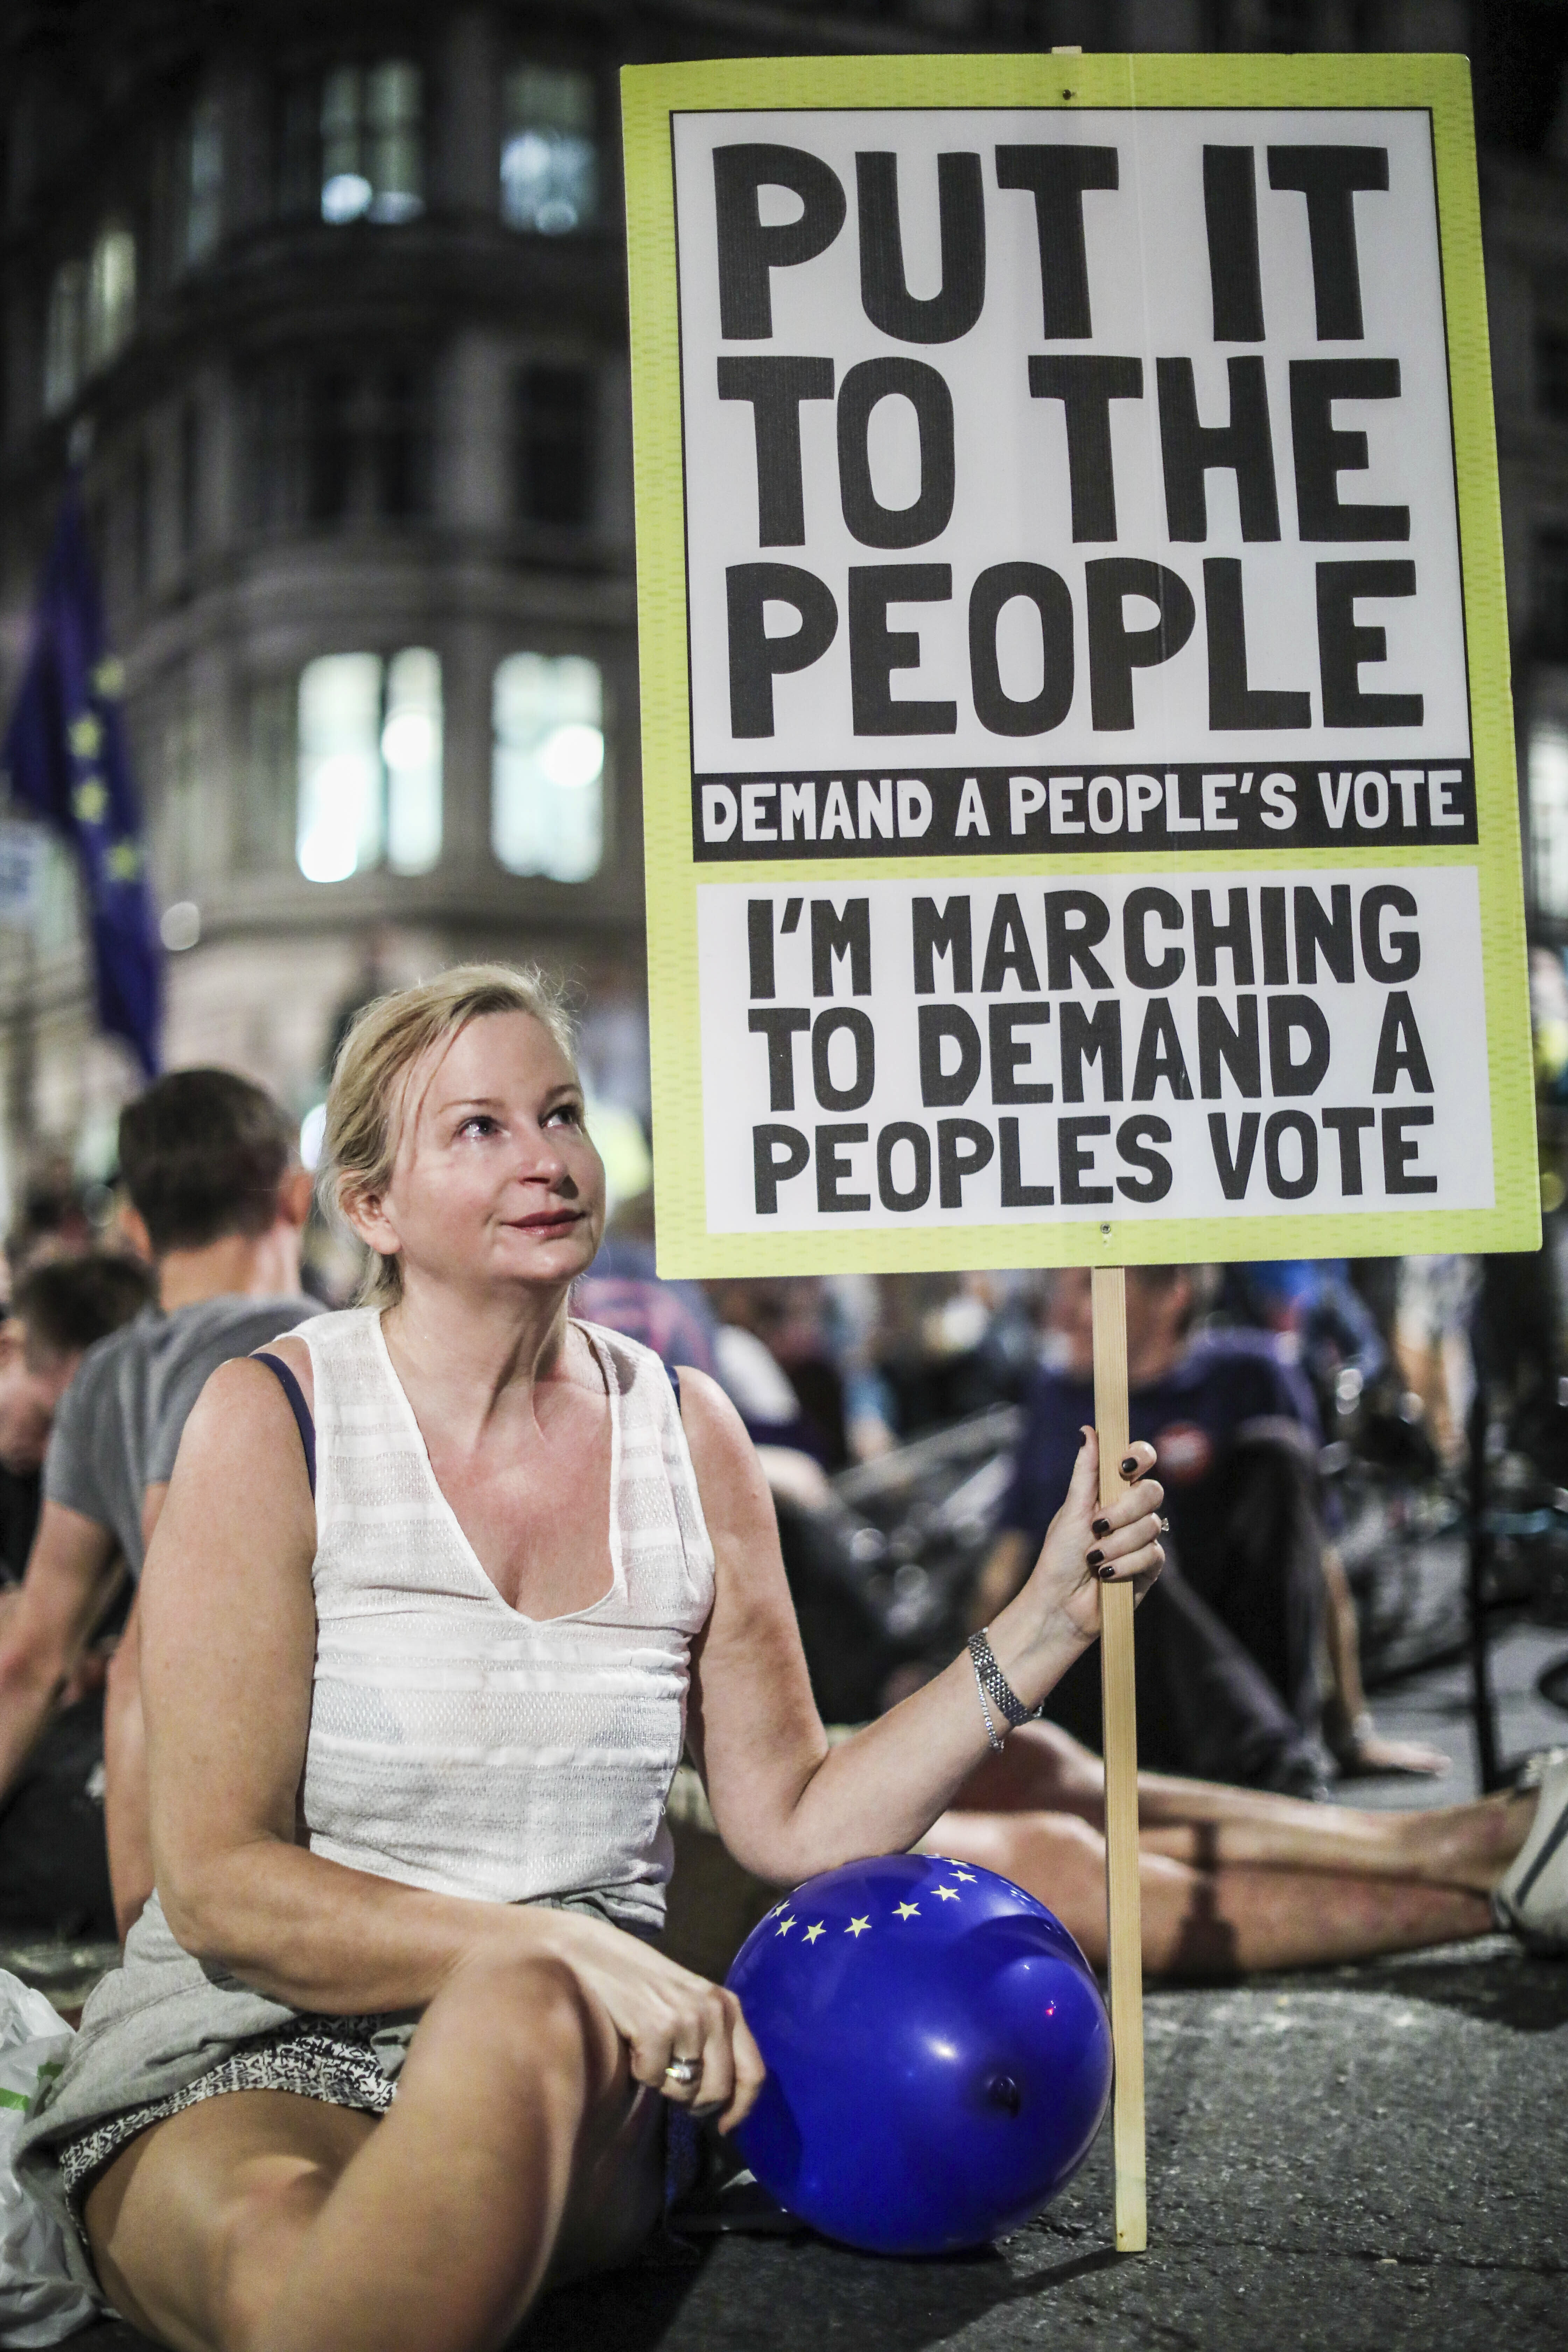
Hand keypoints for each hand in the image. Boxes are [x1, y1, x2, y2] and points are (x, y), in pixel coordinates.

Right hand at [536, 1907, 765, 2131]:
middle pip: (719, 2091)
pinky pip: (653, 2080)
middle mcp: (715, 2012)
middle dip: (696, 2104)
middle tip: (674, 2092)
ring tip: (651, 2055)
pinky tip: (633, 2044)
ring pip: (685, 2091)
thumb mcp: (692, 2004)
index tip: (724, 2126)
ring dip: (664, 2085)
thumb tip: (722, 2099)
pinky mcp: (656, 2029)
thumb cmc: (645, 1985)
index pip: (753, 2073)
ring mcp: (687, 2020)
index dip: (741, 2109)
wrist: (598, 1957)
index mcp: (729, 2006)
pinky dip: (640, 2072)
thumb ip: (712, 2040)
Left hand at [1016, 1428, 1165, 1651]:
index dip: (1139, 1457)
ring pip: (1151, 1524)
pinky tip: (1107, 1573)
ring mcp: (1142, 1539)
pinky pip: (1152, 1554)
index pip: (1138, 1461)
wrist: (1059, 1605)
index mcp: (1110, 1492)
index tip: (1123, 1467)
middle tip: (1098, 1525)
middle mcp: (1130, 1512)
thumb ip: (1085, 1472)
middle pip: (1152, 1490)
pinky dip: (1126, 1563)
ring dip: (1118, 1543)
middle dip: (1124, 1509)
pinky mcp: (1150, 1567)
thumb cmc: (1058, 1557)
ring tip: (1094, 1558)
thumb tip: (1088, 1430)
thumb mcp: (1070, 1510)